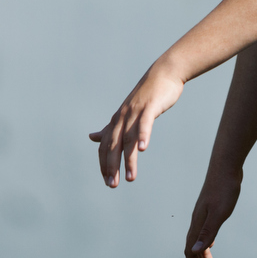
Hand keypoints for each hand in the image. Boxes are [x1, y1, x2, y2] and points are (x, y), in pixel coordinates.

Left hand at [89, 61, 184, 186]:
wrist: (164, 73)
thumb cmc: (147, 95)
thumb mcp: (127, 113)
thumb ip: (110, 128)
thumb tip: (92, 138)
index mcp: (116, 120)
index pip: (105, 146)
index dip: (104, 164)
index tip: (107, 181)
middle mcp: (122, 117)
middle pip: (113, 145)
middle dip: (112, 166)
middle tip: (113, 184)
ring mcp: (135, 111)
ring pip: (128, 139)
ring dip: (129, 159)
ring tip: (131, 177)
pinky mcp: (149, 107)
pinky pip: (144, 124)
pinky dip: (142, 136)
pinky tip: (143, 149)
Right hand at [185, 164, 242, 257]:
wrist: (226, 166)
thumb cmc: (224, 188)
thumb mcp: (219, 213)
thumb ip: (207, 232)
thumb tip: (195, 252)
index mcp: (198, 224)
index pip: (190, 252)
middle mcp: (197, 220)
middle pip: (192, 248)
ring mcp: (202, 214)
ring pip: (198, 239)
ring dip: (202, 255)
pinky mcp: (209, 208)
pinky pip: (203, 231)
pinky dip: (206, 241)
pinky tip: (211, 243)